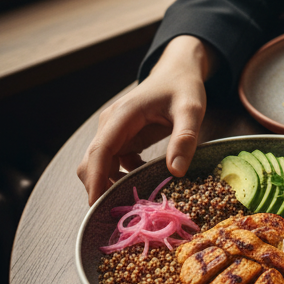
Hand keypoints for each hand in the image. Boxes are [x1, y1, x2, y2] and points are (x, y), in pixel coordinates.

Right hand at [77, 35, 215, 204]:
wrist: (178, 71)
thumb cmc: (183, 86)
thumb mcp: (191, 109)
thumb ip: (185, 137)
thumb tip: (176, 172)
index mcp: (123, 115)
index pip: (100, 151)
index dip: (95, 179)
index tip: (96, 204)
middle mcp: (111, 125)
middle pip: (92, 162)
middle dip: (99, 187)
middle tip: (120, 212)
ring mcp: (115, 132)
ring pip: (100, 165)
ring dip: (111, 185)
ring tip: (134, 203)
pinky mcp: (123, 139)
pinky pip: (114, 164)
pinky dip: (123, 178)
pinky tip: (144, 184)